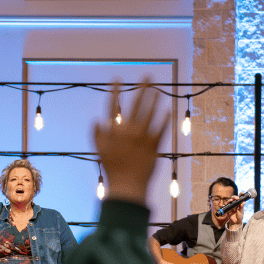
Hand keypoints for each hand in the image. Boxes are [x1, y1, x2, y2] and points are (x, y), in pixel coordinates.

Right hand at [95, 78, 169, 205]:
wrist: (127, 186)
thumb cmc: (112, 169)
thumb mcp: (99, 151)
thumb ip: (97, 134)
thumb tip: (96, 120)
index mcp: (113, 131)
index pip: (113, 107)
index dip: (115, 91)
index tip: (116, 79)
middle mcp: (127, 131)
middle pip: (136, 105)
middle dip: (142, 89)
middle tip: (147, 76)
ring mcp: (141, 138)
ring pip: (149, 113)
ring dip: (154, 99)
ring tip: (158, 89)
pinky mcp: (153, 146)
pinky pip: (160, 129)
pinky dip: (163, 119)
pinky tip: (167, 110)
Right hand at [217, 198, 244, 227]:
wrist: (236, 222)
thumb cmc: (240, 217)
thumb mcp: (241, 212)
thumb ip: (242, 207)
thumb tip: (244, 202)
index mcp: (239, 204)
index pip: (240, 198)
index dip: (241, 195)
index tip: (242, 193)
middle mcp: (235, 204)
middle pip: (234, 198)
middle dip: (235, 197)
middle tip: (236, 198)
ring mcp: (231, 207)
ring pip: (229, 201)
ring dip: (230, 200)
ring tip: (231, 201)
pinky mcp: (228, 209)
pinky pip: (226, 206)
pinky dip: (224, 205)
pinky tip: (224, 205)